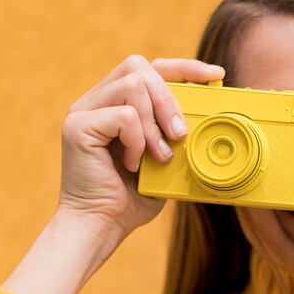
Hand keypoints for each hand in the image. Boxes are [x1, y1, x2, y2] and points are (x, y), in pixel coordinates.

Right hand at [59, 55, 224, 242]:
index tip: (215, 75)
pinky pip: (123, 115)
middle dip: (168, 98)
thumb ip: (178, 136)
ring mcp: (84, 111)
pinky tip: (132, 164)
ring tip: (158, 156)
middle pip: (139, 66)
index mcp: (117, 104)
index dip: (184, 67)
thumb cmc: (132, 199)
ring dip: (154, 123)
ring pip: (132, 84)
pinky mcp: (77, 126)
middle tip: (180, 135)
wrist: (102, 226)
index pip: (151, 69)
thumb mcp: (165, 161)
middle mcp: (97, 101)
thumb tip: (212, 116)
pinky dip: (137, 140)